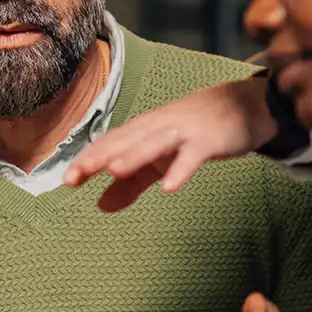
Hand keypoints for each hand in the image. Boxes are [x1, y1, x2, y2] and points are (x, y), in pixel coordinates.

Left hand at [63, 75, 274, 210]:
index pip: (110, 144)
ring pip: (154, 143)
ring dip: (134, 156)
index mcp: (144, 130)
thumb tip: (101, 206)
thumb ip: (133, 183)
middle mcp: (158, 126)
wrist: (245, 105)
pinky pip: (193, 155)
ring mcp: (184, 130)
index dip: (88, 160)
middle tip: (74, 176)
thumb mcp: (161, 159)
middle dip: (100, 156)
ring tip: (113, 172)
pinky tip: (169, 187)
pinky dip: (181, 169)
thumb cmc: (196, 132)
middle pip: (125, 140)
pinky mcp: (209, 139)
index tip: (66, 180)